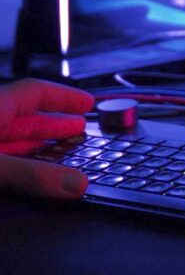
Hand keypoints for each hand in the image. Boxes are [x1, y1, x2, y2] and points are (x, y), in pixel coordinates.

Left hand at [0, 79, 94, 198]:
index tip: (88, 104)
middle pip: (22, 116)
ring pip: (8, 139)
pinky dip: (16, 162)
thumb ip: (33, 174)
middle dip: (53, 123)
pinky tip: (25, 174)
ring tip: (58, 152)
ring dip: (35, 145)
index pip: (34, 91)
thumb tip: (77, 183)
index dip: (63, 96)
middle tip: (79, 130)